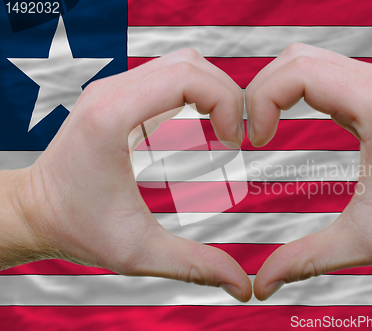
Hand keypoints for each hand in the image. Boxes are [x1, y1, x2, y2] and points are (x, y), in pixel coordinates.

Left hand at [6, 49, 251, 301]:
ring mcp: (113, 88)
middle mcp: (112, 91)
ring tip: (224, 130)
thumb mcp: (139, 252)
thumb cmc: (77, 228)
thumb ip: (195, 266)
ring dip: (213, 91)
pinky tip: (204, 123)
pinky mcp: (118, 95)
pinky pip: (168, 75)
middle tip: (236, 137)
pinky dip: (196, 92)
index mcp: (114, 116)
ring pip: (181, 63)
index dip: (227, 104)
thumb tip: (242, 285)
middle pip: (191, 63)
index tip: (234, 143)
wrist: (35, 211)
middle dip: (227, 95)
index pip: (188, 77)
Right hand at [245, 43, 371, 300]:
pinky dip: (290, 87)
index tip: (255, 142)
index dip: (261, 101)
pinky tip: (283, 117)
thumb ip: (306, 260)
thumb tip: (261, 284)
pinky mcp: (369, 85)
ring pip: (303, 58)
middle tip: (251, 134)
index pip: (298, 73)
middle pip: (294, 59)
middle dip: (258, 92)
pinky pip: (318, 69)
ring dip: (273, 87)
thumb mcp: (362, 242)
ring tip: (263, 126)